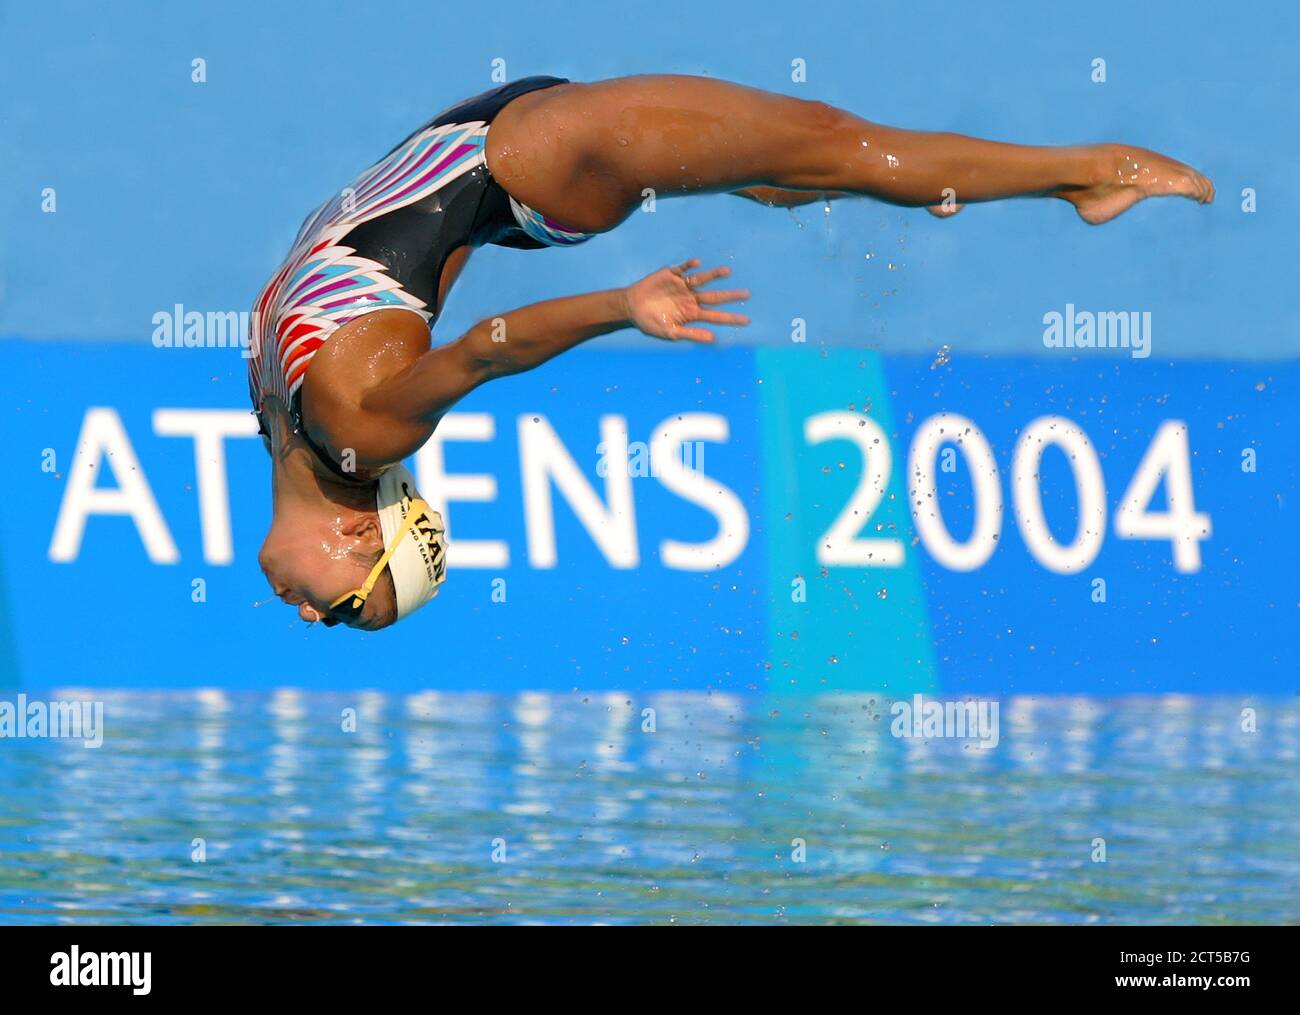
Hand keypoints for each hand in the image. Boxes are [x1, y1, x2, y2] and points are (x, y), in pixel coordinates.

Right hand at [624, 259, 749, 342]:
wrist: (632, 308)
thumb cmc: (651, 323)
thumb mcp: (671, 333)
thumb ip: (692, 334)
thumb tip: (713, 339)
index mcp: (692, 314)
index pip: (716, 316)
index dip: (731, 318)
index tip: (747, 320)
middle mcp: (691, 299)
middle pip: (714, 297)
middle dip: (731, 296)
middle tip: (748, 294)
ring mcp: (682, 286)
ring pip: (702, 280)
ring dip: (714, 275)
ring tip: (727, 272)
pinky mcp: (671, 275)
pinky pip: (683, 269)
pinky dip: (689, 266)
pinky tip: (697, 264)